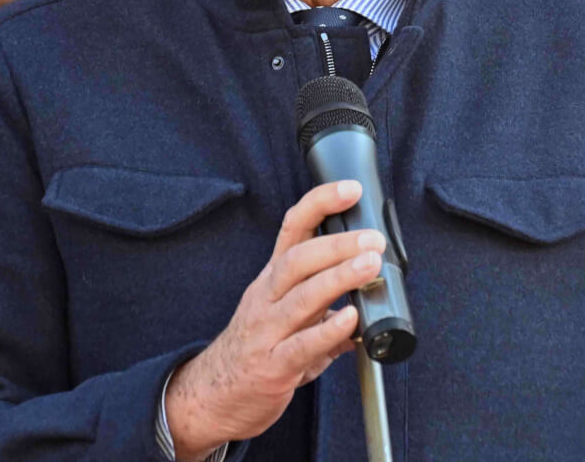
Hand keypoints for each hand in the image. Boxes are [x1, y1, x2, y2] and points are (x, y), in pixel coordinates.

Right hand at [164, 180, 384, 459]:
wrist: (212, 396)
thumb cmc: (255, 351)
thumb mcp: (287, 317)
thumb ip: (326, 307)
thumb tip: (367, 303)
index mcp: (272, 279)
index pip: (292, 229)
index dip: (320, 204)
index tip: (350, 189)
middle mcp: (266, 297)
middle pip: (297, 259)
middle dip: (337, 244)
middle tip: (373, 239)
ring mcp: (266, 331)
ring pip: (301, 297)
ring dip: (338, 278)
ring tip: (369, 266)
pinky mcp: (272, 366)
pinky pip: (302, 345)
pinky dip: (329, 331)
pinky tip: (351, 320)